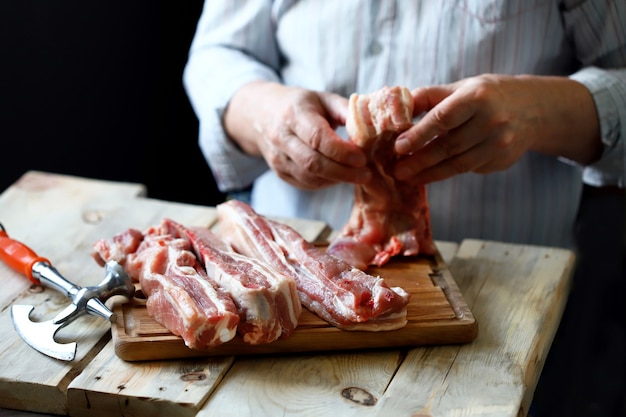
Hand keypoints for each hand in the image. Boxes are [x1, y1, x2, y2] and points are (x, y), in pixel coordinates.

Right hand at [224, 81, 369, 189]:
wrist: (262, 114)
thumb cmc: (300, 105)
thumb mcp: (323, 99)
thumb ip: (347, 111)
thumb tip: (370, 128)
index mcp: (293, 114)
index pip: (317, 138)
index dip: (342, 151)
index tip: (362, 157)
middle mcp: (281, 138)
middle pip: (312, 163)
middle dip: (343, 172)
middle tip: (366, 174)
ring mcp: (278, 158)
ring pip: (309, 177)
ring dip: (337, 180)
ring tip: (357, 175)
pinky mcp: (280, 173)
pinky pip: (306, 184)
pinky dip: (326, 183)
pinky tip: (340, 176)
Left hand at [393, 74, 601, 183]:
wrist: (535, 109)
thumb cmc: (488, 95)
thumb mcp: (462, 87)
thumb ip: (430, 97)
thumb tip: (397, 109)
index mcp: (477, 97)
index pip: (442, 119)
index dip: (419, 135)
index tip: (399, 147)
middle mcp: (491, 121)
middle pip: (448, 146)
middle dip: (419, 161)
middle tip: (397, 171)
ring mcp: (499, 144)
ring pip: (457, 164)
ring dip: (430, 173)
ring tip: (409, 177)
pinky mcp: (501, 161)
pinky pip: (469, 169)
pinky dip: (448, 172)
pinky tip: (431, 174)